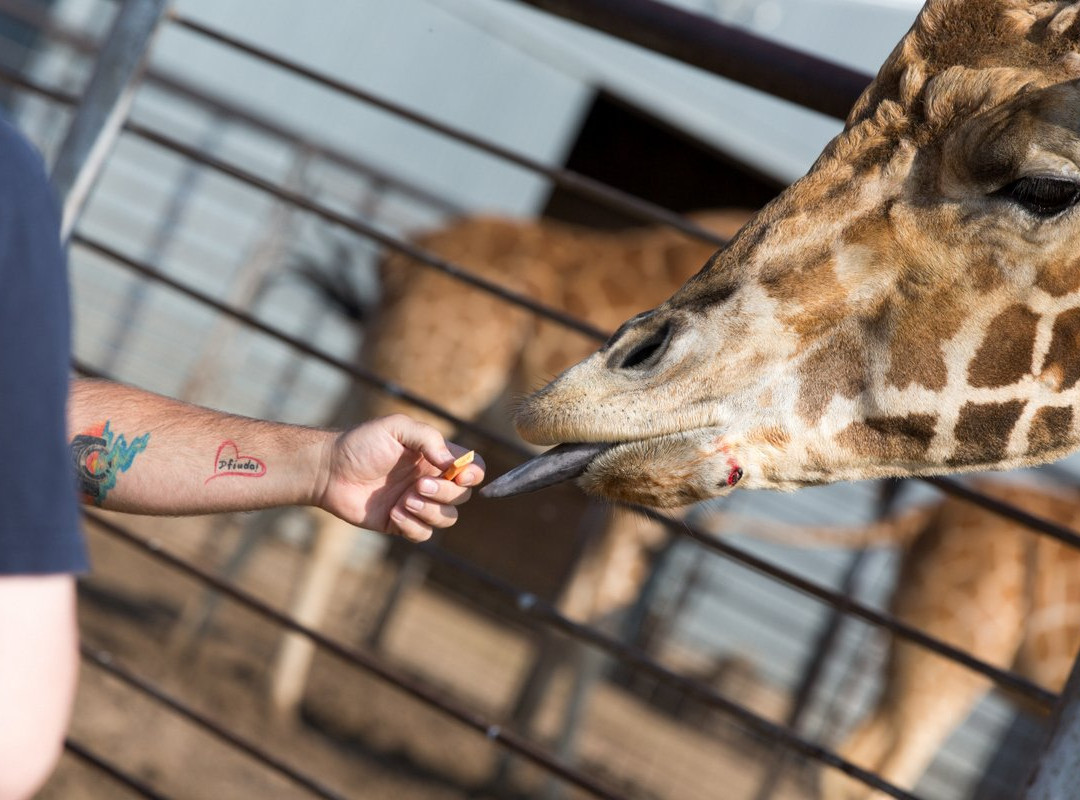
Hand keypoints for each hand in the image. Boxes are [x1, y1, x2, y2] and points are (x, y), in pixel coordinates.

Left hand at [318, 414, 484, 540]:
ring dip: (430, 512)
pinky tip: (392, 513)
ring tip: (404, 501)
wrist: (329, 470)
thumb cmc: (361, 444)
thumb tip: (453, 464)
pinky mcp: (401, 523)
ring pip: (447, 518)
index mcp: (435, 457)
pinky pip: (423, 534)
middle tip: (418, 485)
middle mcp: (431, 480)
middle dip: (444, 493)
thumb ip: (430, 439)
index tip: (459, 475)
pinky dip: (412, 526)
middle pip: (462, 496)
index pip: (472, 468)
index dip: (474, 474)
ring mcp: (417, 503)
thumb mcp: (397, 427)